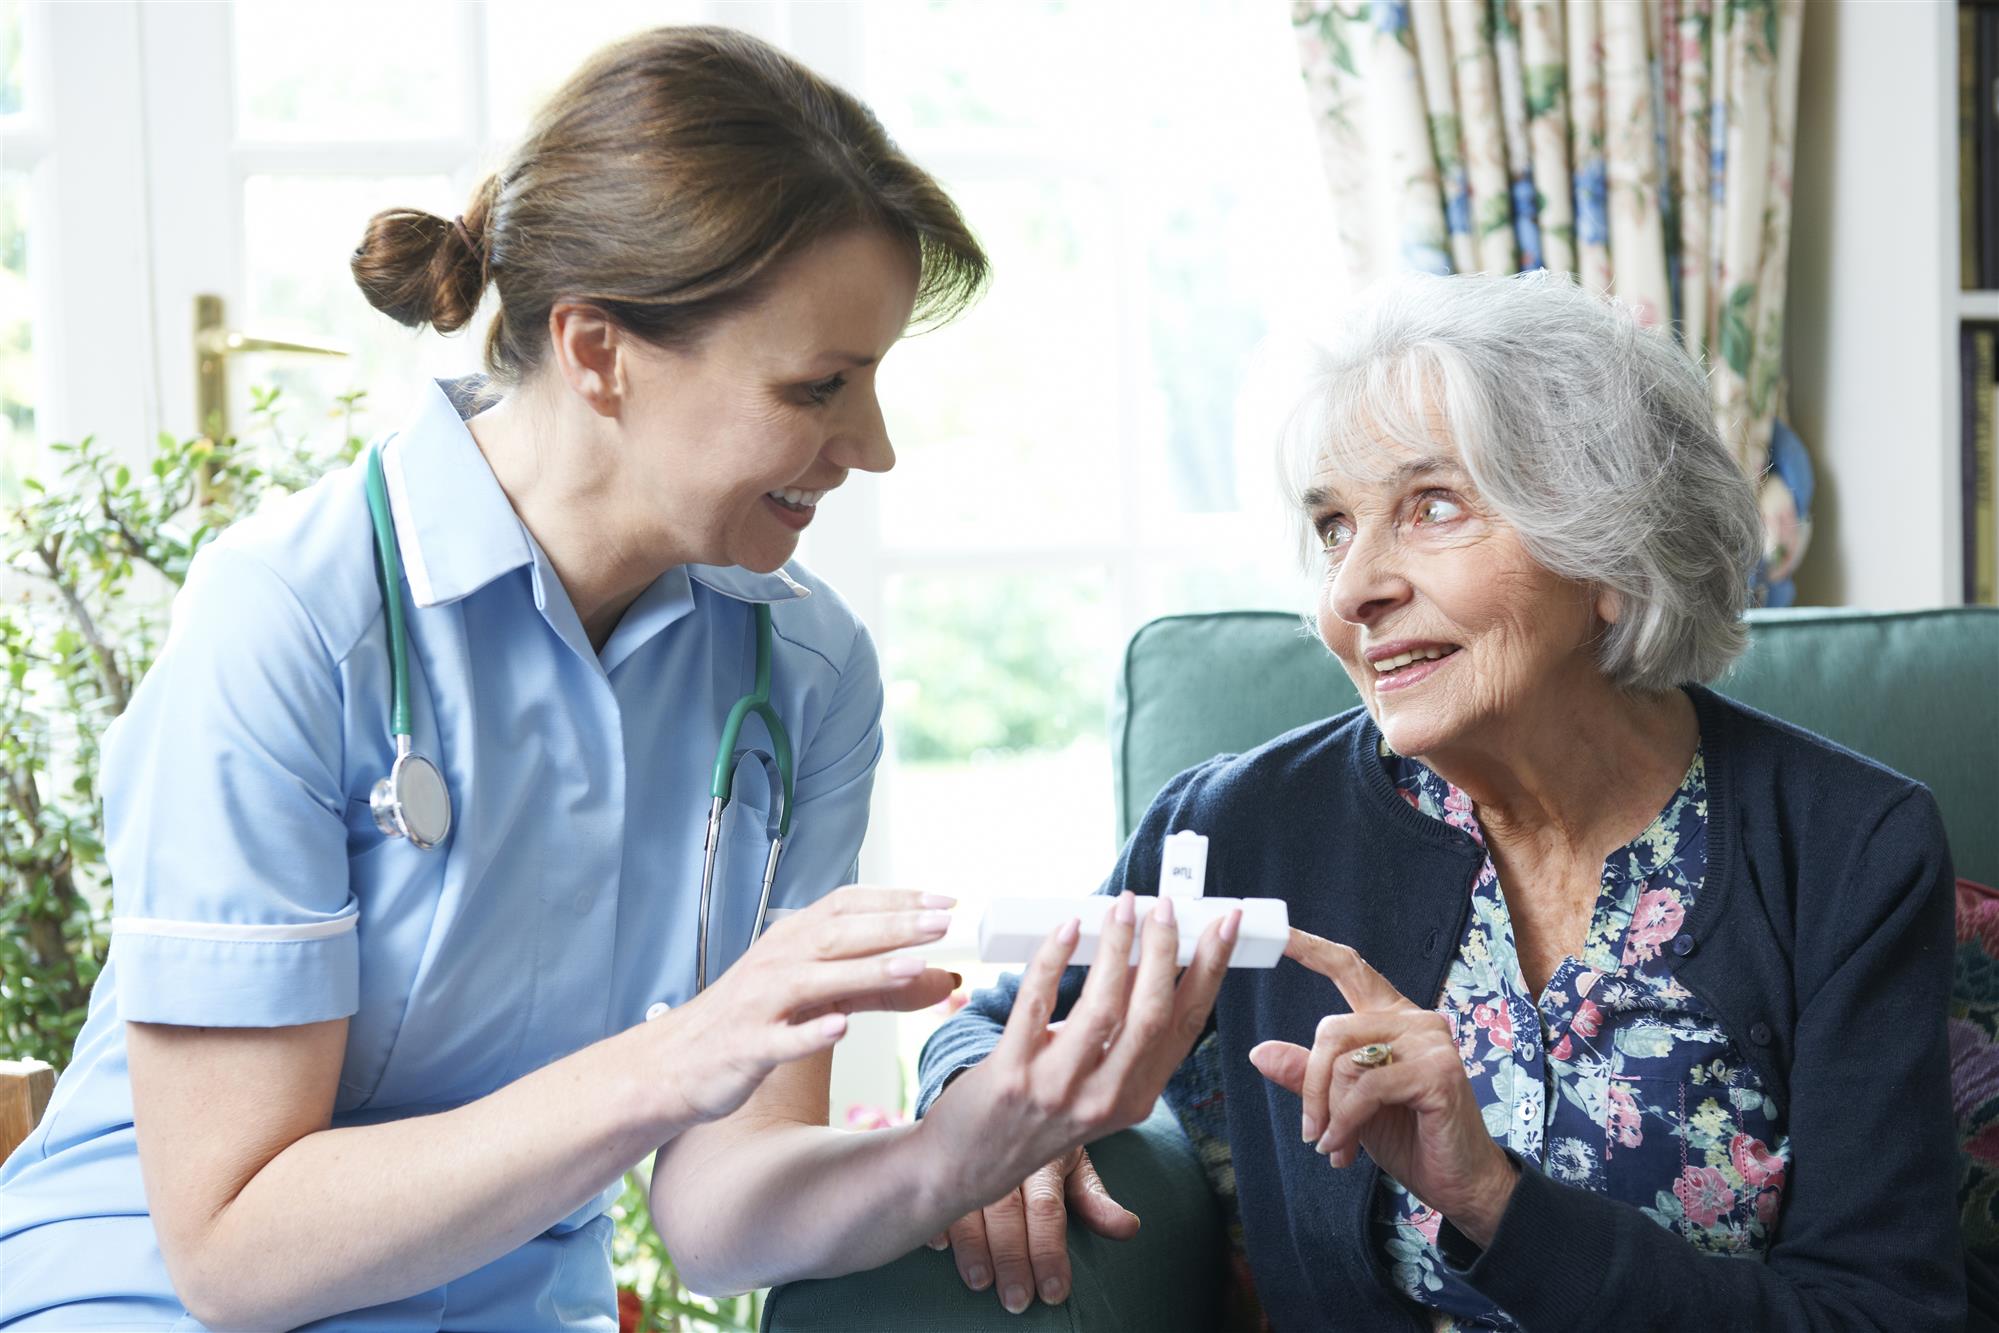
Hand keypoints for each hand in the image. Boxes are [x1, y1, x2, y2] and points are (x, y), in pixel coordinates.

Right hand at [651, 886, 960, 1126]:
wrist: (676, 1062)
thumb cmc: (753, 1020)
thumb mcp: (818, 995)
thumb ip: (878, 986)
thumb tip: (945, 977)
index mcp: (791, 940)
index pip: (846, 906)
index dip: (895, 899)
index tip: (944, 900)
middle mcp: (775, 963)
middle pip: (837, 935)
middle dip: (892, 926)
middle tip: (942, 923)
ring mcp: (759, 1004)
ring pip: (815, 981)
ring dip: (865, 971)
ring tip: (913, 965)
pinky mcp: (747, 1048)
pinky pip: (780, 1040)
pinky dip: (809, 1033)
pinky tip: (840, 1029)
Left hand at [919, 892, 1239, 1237]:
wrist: (966, 1164)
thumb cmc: (1037, 1116)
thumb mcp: (1097, 1091)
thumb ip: (1124, 1040)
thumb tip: (1148, 960)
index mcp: (1137, 1097)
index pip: (1187, 1024)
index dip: (1211, 969)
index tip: (1224, 923)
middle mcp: (1105, 1098)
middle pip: (1153, 1012)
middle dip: (1165, 950)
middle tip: (1165, 905)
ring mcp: (1058, 1089)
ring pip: (1103, 1007)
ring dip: (1117, 948)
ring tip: (1124, 907)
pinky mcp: (1011, 1075)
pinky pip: (1036, 1003)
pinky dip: (1054, 959)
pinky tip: (1067, 928)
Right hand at [923, 1147, 1136, 1312]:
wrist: (999, 1090)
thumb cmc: (1038, 1140)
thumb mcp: (1071, 1161)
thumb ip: (1094, 1198)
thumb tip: (1129, 1229)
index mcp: (1041, 1158)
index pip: (1047, 1210)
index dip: (1049, 1252)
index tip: (1054, 1291)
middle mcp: (1006, 1158)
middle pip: (1007, 1212)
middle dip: (1012, 1259)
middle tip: (1017, 1300)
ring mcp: (970, 1157)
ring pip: (969, 1203)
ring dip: (973, 1246)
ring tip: (980, 1282)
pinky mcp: (940, 1157)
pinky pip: (933, 1186)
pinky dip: (936, 1216)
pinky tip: (938, 1244)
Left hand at [1247, 928, 1517, 1245]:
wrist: (1457, 1182)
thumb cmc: (1407, 1139)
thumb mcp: (1345, 1105)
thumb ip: (1308, 1075)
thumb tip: (1258, 1052)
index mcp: (1392, 1019)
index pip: (1350, 969)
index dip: (1313, 949)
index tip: (1278, 933)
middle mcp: (1414, 1020)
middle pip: (1331, 1031)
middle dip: (1311, 1086)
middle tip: (1311, 1132)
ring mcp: (1431, 1042)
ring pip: (1345, 1061)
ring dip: (1329, 1112)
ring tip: (1333, 1146)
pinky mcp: (1438, 1071)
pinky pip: (1366, 1088)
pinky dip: (1345, 1122)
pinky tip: (1343, 1149)